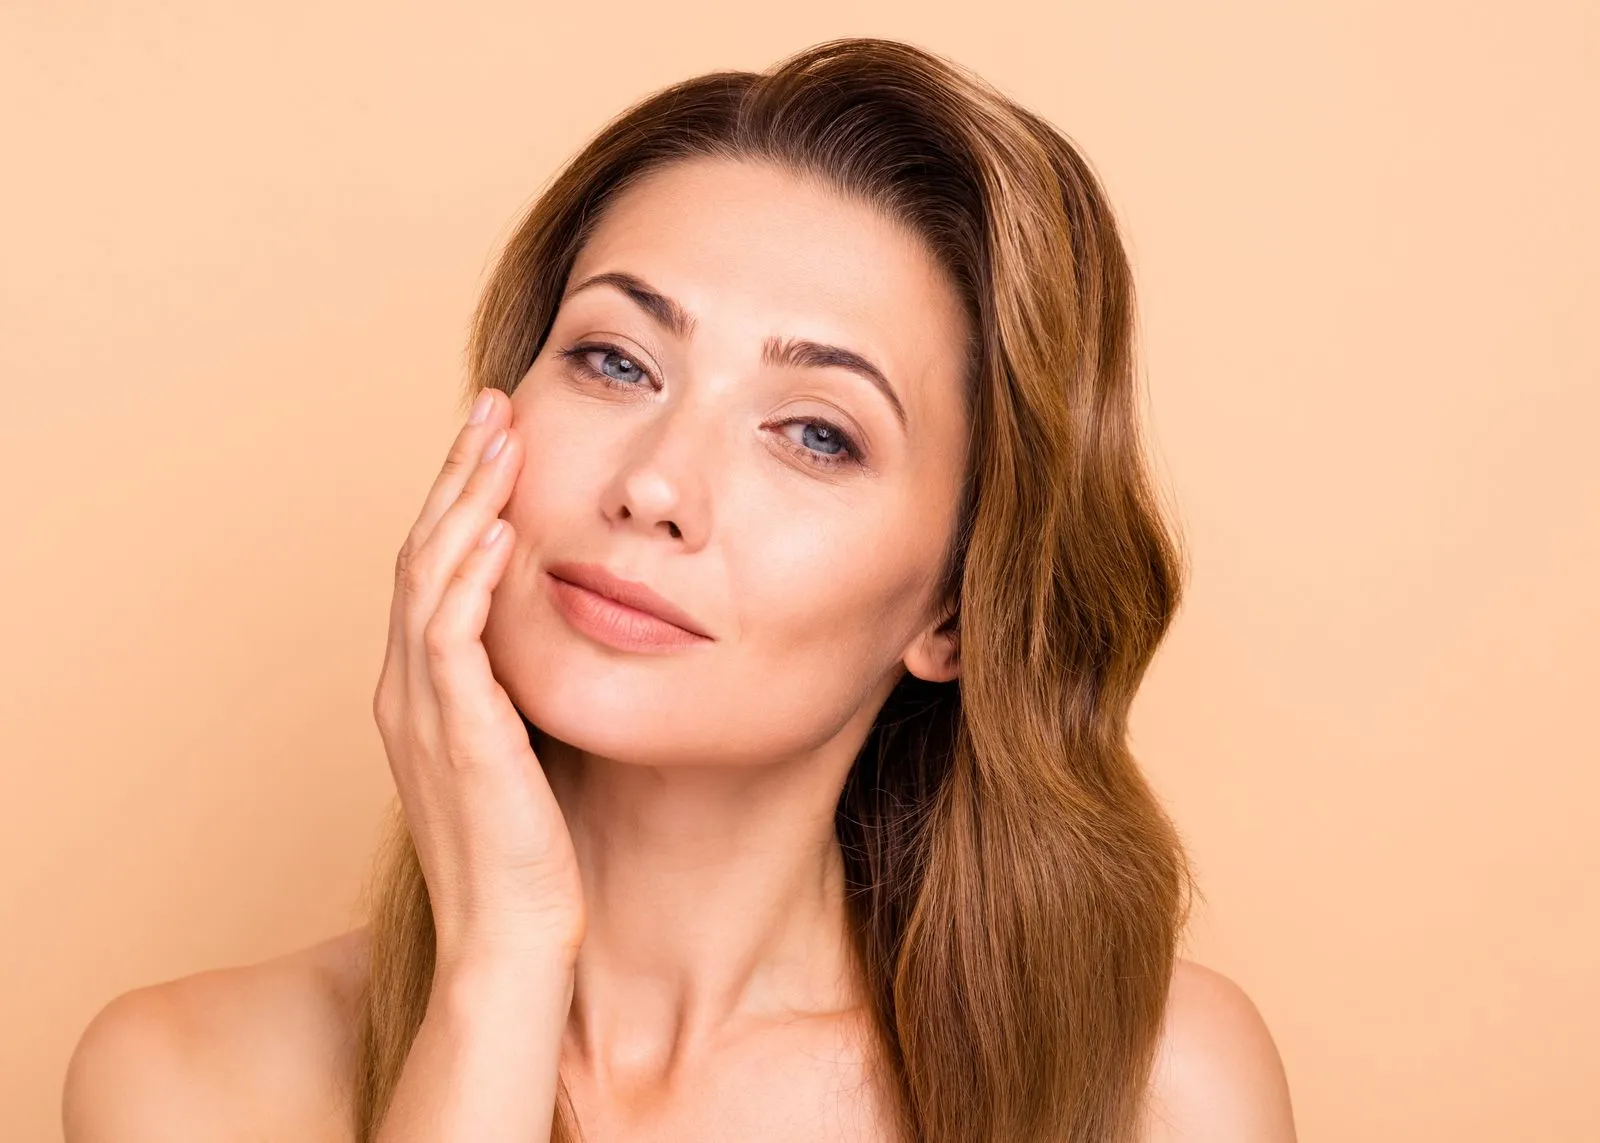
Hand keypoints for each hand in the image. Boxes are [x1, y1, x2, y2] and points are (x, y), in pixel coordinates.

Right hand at [372, 387, 584, 973]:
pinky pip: (450, 641)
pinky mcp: (456, 739)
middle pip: (421, 554)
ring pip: (428, 580)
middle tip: (493, 406)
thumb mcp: (524, 748)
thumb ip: (521, 686)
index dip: (460, 498)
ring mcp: (423, 714)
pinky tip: (497, 529)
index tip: (496, 440)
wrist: (512, 942)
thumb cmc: (530, 852)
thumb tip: (562, 630)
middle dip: (457, 475)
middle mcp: (408, 692)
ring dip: (463, 502)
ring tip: (498, 437)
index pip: (433, 570)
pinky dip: (468, 579)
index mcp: (422, 692)